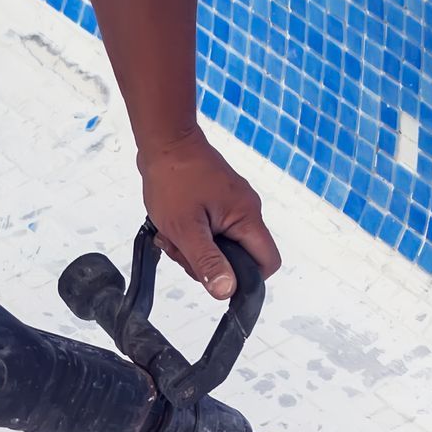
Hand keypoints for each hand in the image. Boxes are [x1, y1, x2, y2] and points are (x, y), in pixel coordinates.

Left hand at [139, 129, 281, 298]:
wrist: (164, 140)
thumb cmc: (173, 178)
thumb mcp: (186, 230)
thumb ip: (207, 262)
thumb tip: (227, 290)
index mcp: (248, 217)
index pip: (267, 262)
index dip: (247, 279)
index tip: (217, 277)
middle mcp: (247, 210)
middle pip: (241, 256)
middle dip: (209, 262)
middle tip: (181, 250)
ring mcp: (233, 203)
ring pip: (222, 243)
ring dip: (195, 247)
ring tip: (171, 234)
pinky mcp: (219, 198)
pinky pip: (213, 228)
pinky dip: (192, 233)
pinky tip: (173, 226)